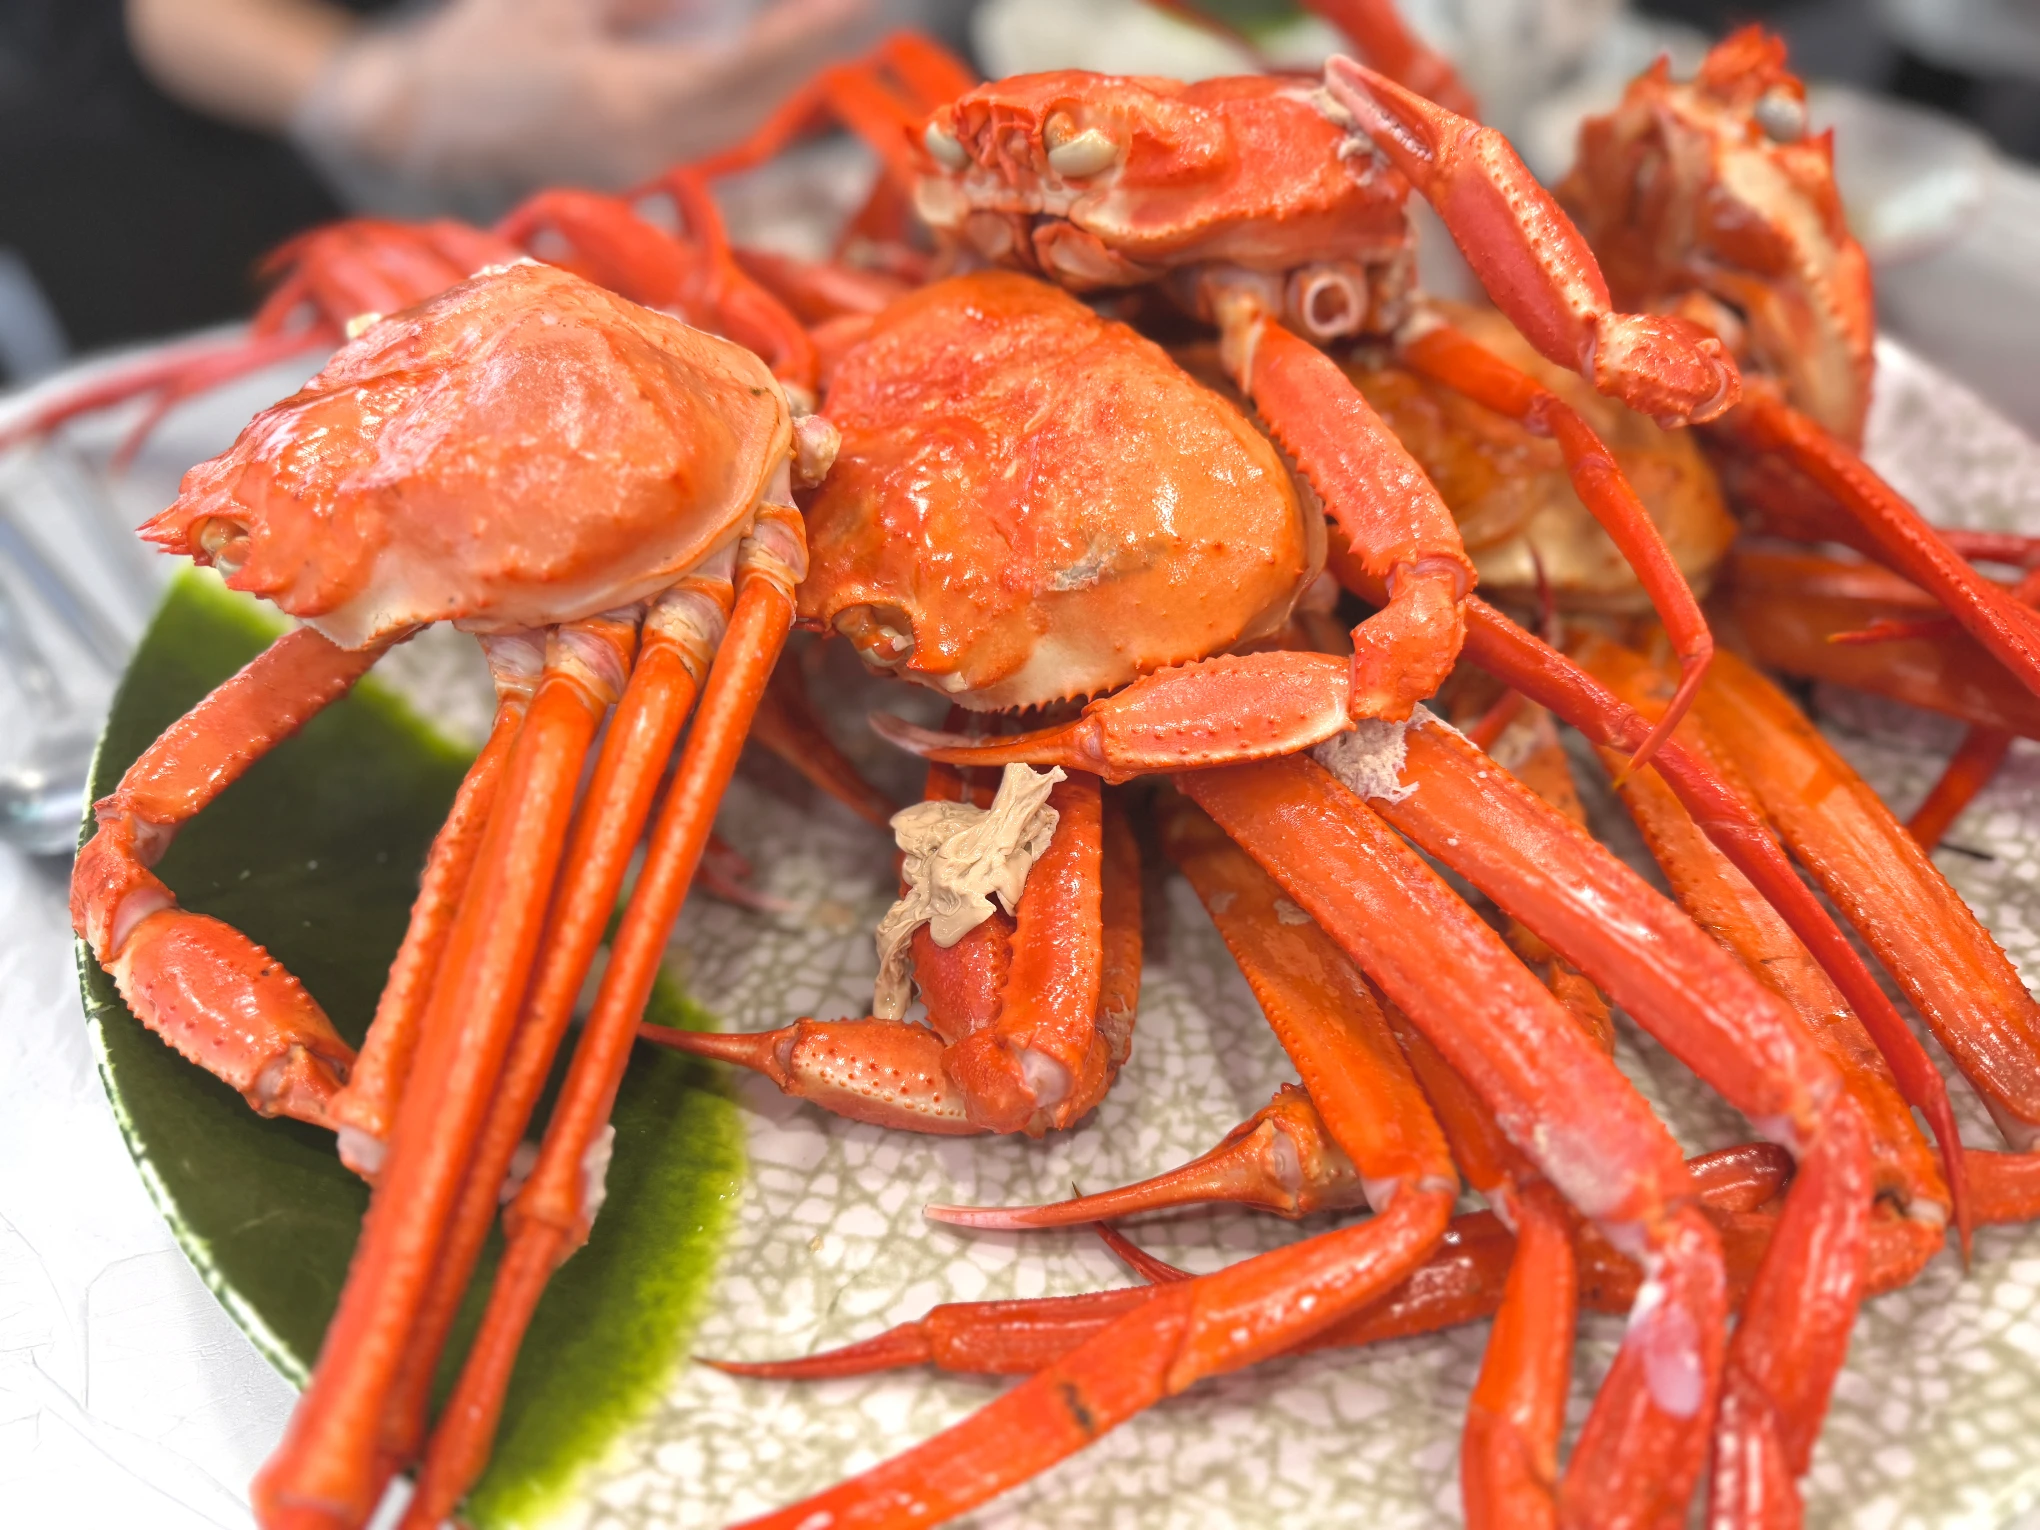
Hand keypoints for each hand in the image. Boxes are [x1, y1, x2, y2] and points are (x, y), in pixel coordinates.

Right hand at [295, 0, 874, 195]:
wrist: (411, 135)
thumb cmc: (474, 60)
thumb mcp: (561, 7)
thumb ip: (652, 3)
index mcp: (630, 108)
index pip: (752, 70)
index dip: (816, 37)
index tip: (873, 3)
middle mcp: (655, 155)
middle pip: (770, 102)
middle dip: (827, 49)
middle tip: (882, 6)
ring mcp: (654, 176)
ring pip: (756, 125)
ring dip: (807, 75)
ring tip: (857, 24)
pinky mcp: (649, 181)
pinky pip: (728, 138)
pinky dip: (771, 98)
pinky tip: (802, 66)